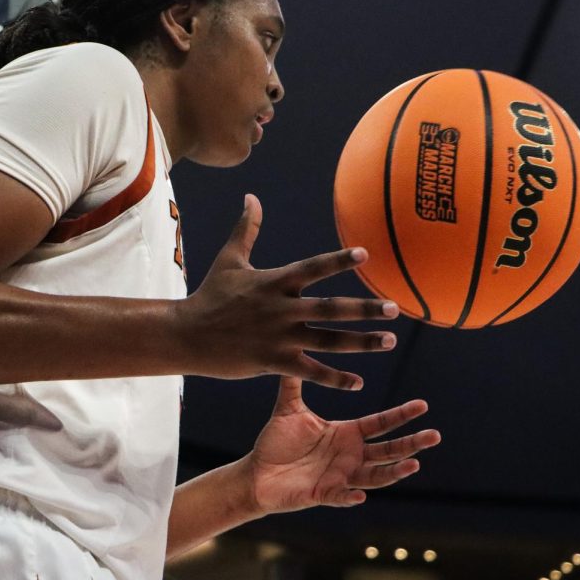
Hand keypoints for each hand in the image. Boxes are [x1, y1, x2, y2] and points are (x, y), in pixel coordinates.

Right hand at [179, 194, 399, 390]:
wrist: (187, 335)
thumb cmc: (209, 296)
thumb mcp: (229, 260)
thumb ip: (247, 229)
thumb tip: (252, 197)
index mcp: (274, 282)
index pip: (312, 268)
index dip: (338, 261)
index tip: (365, 255)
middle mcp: (281, 309)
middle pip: (330, 308)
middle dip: (364, 309)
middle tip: (393, 308)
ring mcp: (279, 337)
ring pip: (329, 341)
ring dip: (361, 343)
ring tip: (388, 341)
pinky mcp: (273, 362)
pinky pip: (310, 372)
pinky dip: (335, 378)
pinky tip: (359, 382)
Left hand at [246, 377, 439, 512]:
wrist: (256, 472)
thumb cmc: (276, 442)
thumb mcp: (288, 409)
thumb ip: (293, 383)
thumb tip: (293, 346)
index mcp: (346, 433)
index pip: (380, 423)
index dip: (401, 415)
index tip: (423, 405)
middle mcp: (349, 455)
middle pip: (387, 450)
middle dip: (411, 443)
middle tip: (435, 436)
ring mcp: (340, 476)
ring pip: (374, 476)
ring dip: (394, 472)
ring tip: (413, 465)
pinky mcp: (324, 494)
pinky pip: (341, 497)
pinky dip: (350, 496)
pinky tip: (360, 495)